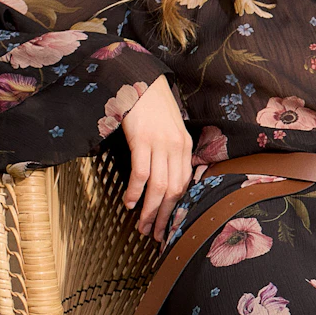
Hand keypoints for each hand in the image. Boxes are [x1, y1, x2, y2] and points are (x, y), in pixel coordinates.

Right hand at [121, 74, 192, 241]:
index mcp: (185, 147)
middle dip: (165, 217)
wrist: (138, 79)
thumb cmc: (150, 106)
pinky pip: (141, 173)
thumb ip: (170, 153)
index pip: (185, 185)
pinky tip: (130, 203)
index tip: (170, 226)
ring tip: (143, 226)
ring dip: (150, 210)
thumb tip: (166, 182)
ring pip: (159, 186)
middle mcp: (176, 147)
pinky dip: (136, 192)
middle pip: (174, 190)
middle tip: (156, 235)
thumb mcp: (168, 130)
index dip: (177, 209)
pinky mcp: (143, 139)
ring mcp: (160, 143)